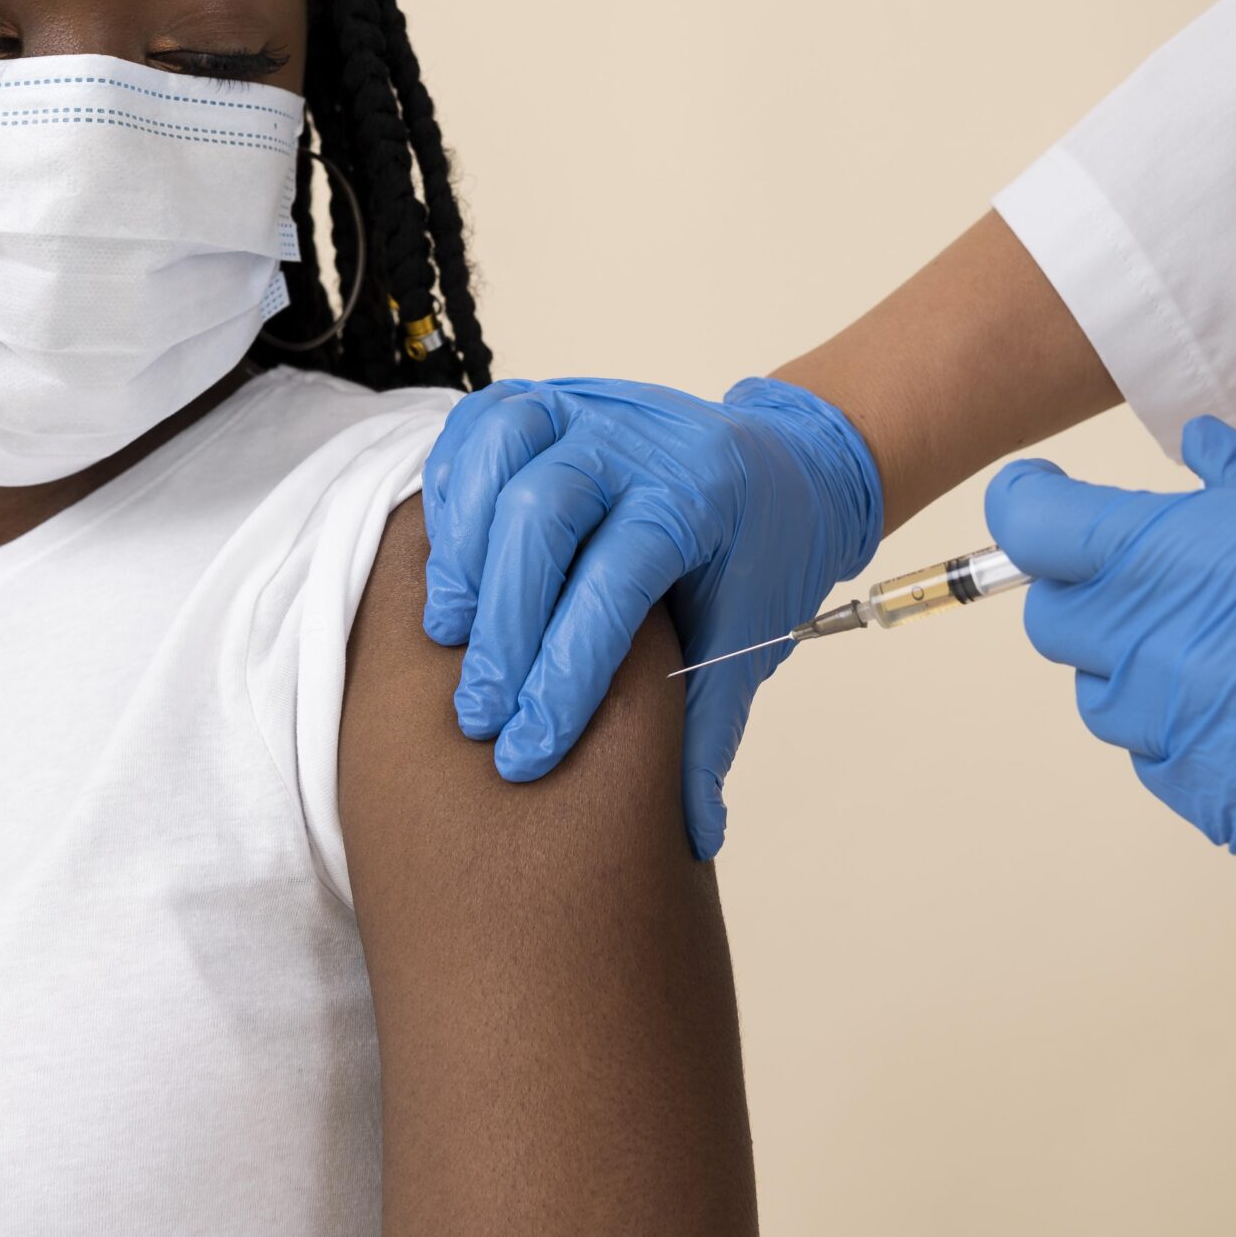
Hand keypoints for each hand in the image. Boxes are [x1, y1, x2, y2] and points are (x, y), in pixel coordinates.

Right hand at [422, 377, 882, 858]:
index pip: (616, 584)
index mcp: (700, 498)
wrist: (786, 459)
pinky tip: (450, 566)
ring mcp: (588, 408)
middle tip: (480, 715)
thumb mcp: (750, 635)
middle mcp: (638, 441)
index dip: (564, 673)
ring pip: (501, 450)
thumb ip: (709, 729)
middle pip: (542, 513)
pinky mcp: (548, 400)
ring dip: (465, 547)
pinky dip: (450, 490)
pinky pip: (478, 424)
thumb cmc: (761, 551)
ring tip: (452, 635)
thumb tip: (693, 836)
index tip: (527, 751)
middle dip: (502, 625)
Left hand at [984, 417, 1235, 974]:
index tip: (1047, 494)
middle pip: (1059, 623)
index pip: (1037, 526)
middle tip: (1161, 568)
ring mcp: (1194, 748)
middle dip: (1091, 588)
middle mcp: (1164, 658)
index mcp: (1182, 562)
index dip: (1034, 503)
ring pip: (1112, 703)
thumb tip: (1216, 460)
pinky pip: (1174, 768)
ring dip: (1145, 668)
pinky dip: (1197, 735)